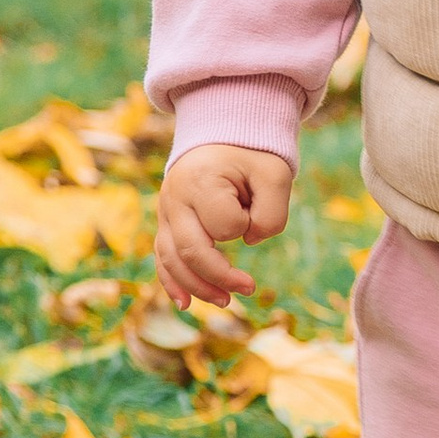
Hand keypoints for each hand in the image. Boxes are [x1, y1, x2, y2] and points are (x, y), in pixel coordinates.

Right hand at [154, 144, 292, 308]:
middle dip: (219, 277)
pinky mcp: (166, 222)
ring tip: (225, 301)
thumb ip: (272, 213)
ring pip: (171, 260)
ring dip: (197, 287)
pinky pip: (162, 257)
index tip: (254, 209)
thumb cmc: (252, 155)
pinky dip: (172, 282)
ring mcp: (166, 211)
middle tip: (249, 288)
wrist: (222, 133)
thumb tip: (249, 242)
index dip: (245, 225)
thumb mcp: (276, 175)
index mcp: (201, 179)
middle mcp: (175, 197)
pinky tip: (185, 304)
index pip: (224, 224)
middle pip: (190, 250)